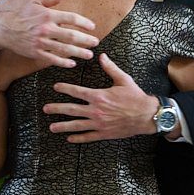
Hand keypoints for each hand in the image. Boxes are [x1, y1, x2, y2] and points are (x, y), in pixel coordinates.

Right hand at [0, 0, 97, 67]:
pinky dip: (63, 62)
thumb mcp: (36, 2)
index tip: (93, 27)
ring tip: (89, 55)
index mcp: (47, 15)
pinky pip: (52, 59)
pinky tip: (73, 63)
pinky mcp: (35, 52)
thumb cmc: (22, 14)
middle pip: (70, 35)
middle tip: (96, 42)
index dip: (84, 22)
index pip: (71, 18)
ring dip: (79, 52)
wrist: (3, 29)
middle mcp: (45, 28)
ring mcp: (40, 41)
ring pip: (64, 48)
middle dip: (85, 40)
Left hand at [43, 53, 162, 141]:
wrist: (147, 115)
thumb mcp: (123, 80)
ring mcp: (99, 123)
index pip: (77, 91)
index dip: (65, 88)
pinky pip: (88, 137)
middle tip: (46, 109)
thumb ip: (110, 68)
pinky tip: (69, 138)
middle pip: (72, 109)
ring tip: (52, 127)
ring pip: (76, 125)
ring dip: (63, 126)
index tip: (56, 87)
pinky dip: (78, 138)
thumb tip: (102, 56)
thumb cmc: (136, 97)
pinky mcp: (104, 133)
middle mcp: (96, 110)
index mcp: (99, 96)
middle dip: (57, 108)